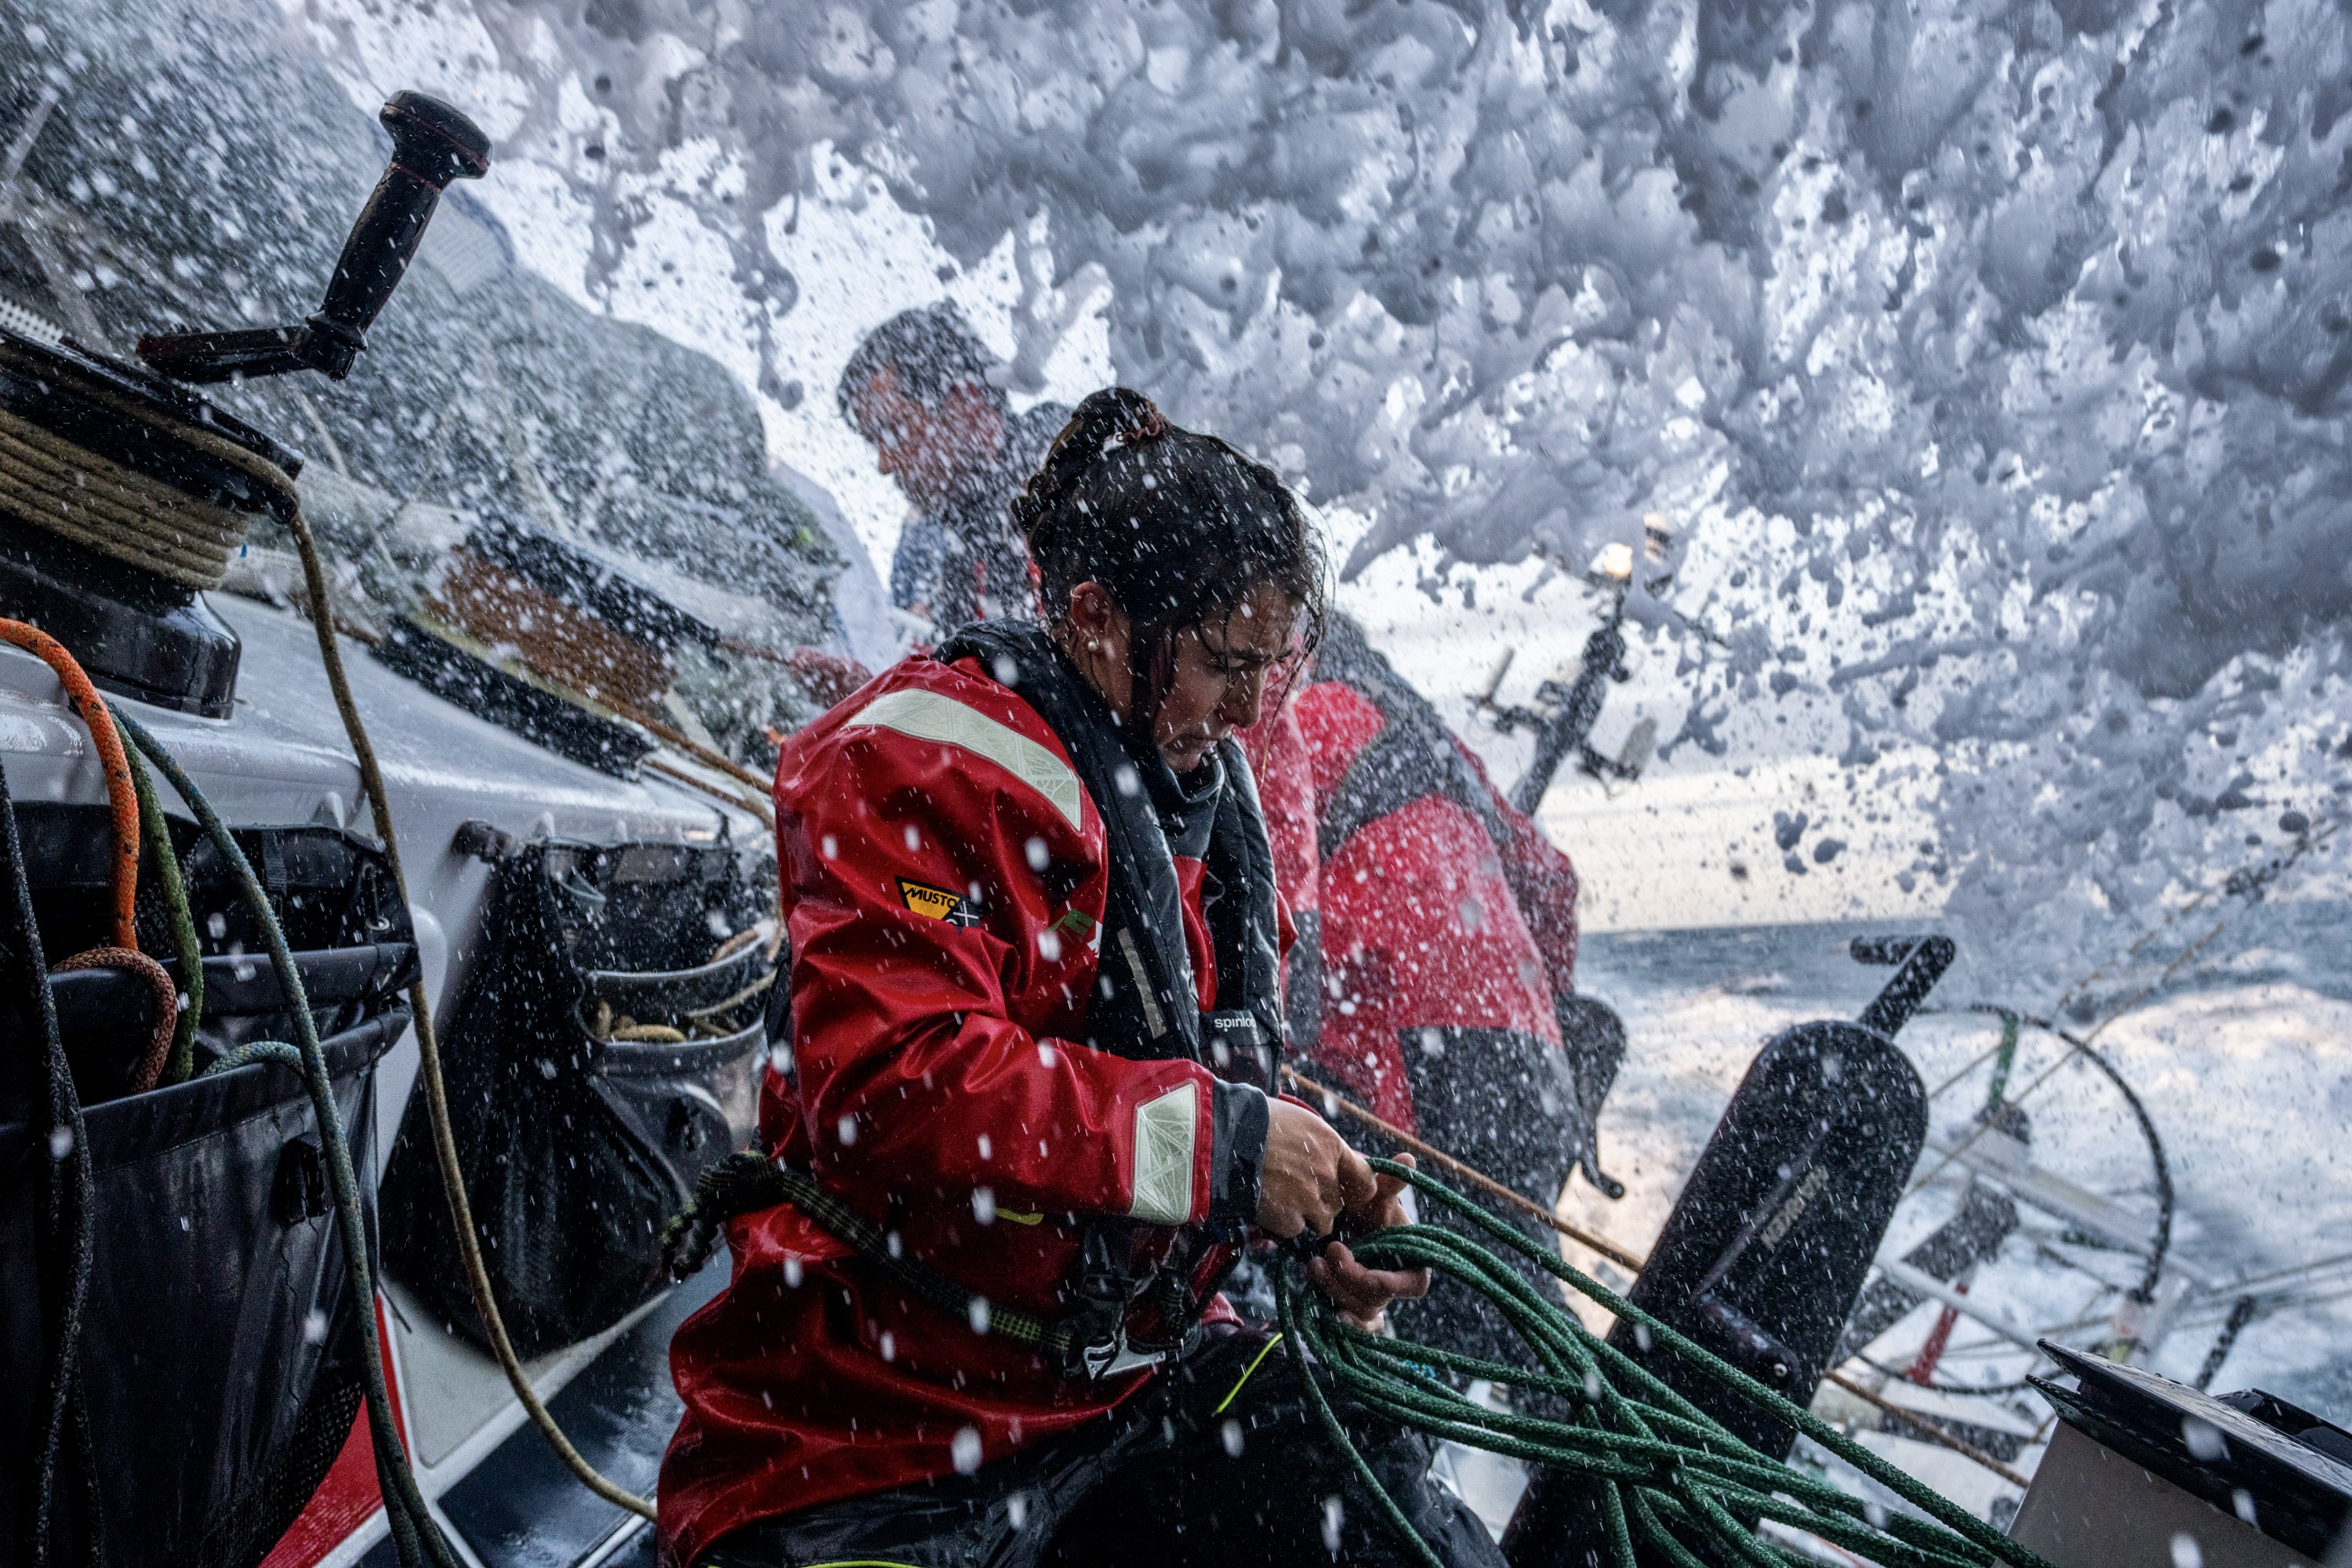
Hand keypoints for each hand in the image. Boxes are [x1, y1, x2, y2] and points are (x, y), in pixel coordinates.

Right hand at [1256, 1097, 1375, 1239]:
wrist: (1224, 1139)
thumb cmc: (1257, 1122)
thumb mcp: (1300, 1121)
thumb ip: (1322, 1145)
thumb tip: (1331, 1160)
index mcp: (1332, 1146)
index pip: (1365, 1179)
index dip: (1354, 1188)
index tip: (1344, 1191)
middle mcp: (1327, 1174)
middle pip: (1339, 1203)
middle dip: (1322, 1201)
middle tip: (1297, 1192)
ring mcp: (1310, 1199)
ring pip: (1322, 1222)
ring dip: (1306, 1216)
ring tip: (1282, 1202)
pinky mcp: (1290, 1219)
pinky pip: (1296, 1230)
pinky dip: (1283, 1224)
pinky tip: (1268, 1207)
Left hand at [1307, 1153, 1429, 1330]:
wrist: (1337, 1216)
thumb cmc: (1362, 1204)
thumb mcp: (1372, 1193)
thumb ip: (1388, 1183)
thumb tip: (1408, 1159)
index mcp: (1409, 1258)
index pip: (1415, 1284)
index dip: (1395, 1285)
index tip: (1371, 1275)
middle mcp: (1393, 1282)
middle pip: (1379, 1298)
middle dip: (1352, 1279)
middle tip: (1329, 1252)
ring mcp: (1373, 1298)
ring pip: (1360, 1310)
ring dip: (1335, 1289)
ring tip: (1313, 1263)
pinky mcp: (1352, 1305)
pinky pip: (1351, 1325)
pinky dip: (1339, 1319)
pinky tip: (1319, 1306)